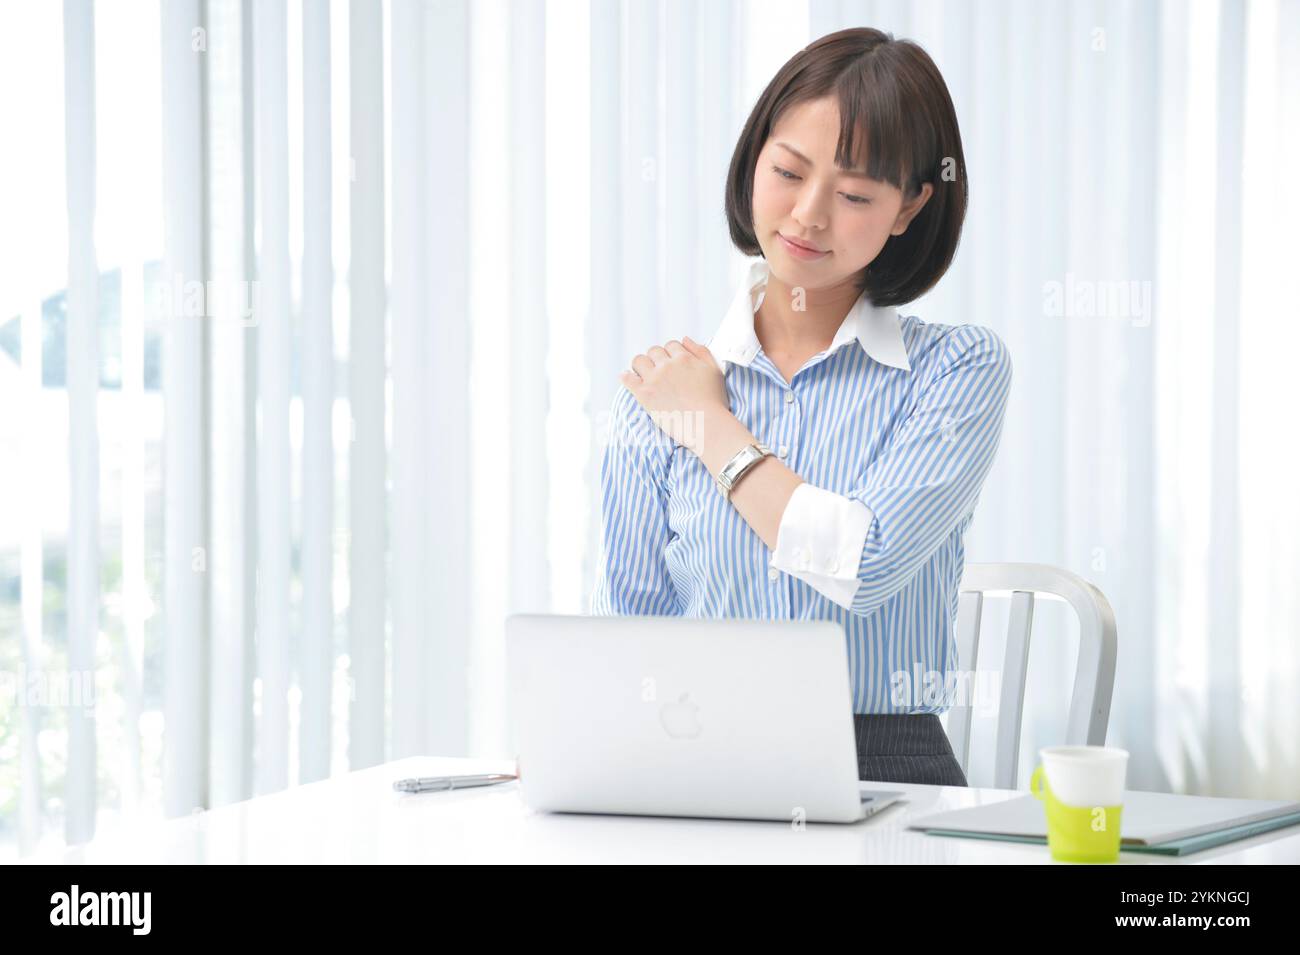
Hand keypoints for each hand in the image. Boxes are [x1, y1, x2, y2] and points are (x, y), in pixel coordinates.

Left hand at [621, 336, 728, 454]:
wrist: (706, 425)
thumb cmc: (714, 401)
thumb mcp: (714, 371)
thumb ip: (701, 351)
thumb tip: (684, 339)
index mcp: (684, 358)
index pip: (671, 345)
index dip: (671, 353)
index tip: (671, 363)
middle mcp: (667, 365)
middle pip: (654, 351)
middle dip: (656, 358)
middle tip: (658, 370)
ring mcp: (654, 379)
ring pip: (639, 360)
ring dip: (640, 365)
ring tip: (643, 374)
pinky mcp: (644, 394)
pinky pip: (627, 378)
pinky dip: (625, 376)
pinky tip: (627, 378)